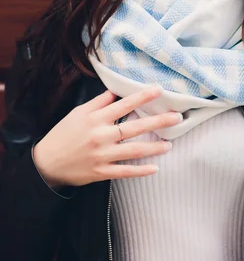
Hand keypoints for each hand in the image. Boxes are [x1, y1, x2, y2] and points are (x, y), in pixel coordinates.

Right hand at [32, 86, 182, 188]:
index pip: (124, 105)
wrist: (47, 164)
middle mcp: (101, 136)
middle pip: (134, 128)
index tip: (159, 90)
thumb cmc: (63, 134)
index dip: (142, 97)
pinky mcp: (101, 172)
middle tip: (177, 117)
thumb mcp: (78, 113)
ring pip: (133, 151)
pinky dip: (140, 171)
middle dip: (157, 122)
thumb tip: (116, 91)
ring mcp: (102, 156)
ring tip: (170, 144)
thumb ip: (98, 103)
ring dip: (154, 147)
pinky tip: (155, 168)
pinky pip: (124, 172)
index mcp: (96, 118)